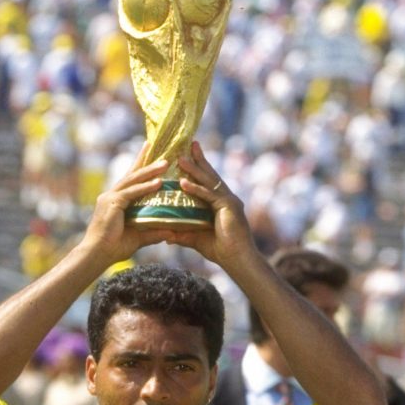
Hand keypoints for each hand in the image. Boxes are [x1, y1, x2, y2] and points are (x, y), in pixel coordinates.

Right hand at [81, 143, 174, 263]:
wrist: (97, 255)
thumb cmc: (114, 248)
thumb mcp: (138, 239)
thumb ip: (153, 234)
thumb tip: (171, 233)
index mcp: (115, 201)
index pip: (131, 181)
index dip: (142, 168)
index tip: (151, 154)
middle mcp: (111, 196)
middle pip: (132, 175)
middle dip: (147, 163)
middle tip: (164, 155)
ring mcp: (110, 198)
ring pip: (133, 180)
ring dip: (149, 171)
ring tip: (165, 164)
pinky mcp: (112, 203)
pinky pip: (131, 193)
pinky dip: (145, 187)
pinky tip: (158, 183)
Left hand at [172, 141, 254, 267]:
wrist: (238, 260)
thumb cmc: (221, 251)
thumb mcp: (196, 239)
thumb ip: (183, 234)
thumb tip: (166, 234)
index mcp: (221, 203)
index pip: (208, 182)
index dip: (199, 169)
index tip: (188, 156)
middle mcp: (227, 198)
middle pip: (210, 176)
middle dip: (199, 160)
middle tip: (188, 144)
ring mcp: (230, 201)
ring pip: (209, 182)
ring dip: (194, 169)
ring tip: (180, 159)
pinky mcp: (229, 207)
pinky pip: (209, 196)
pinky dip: (196, 189)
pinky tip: (184, 183)